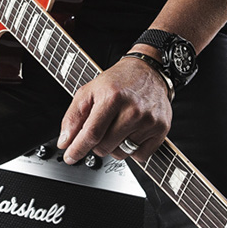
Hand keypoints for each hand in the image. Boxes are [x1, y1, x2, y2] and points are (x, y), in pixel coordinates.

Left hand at [57, 56, 171, 164]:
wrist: (149, 71)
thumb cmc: (119, 81)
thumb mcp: (90, 90)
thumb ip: (73, 116)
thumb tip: (65, 142)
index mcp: (112, 97)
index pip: (91, 133)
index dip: (77, 149)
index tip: (70, 157)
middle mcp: (133, 110)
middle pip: (104, 147)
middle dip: (96, 144)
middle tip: (101, 129)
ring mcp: (149, 121)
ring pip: (120, 154)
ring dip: (114, 147)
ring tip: (118, 127)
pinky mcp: (161, 129)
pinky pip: (139, 156)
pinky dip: (132, 150)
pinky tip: (132, 133)